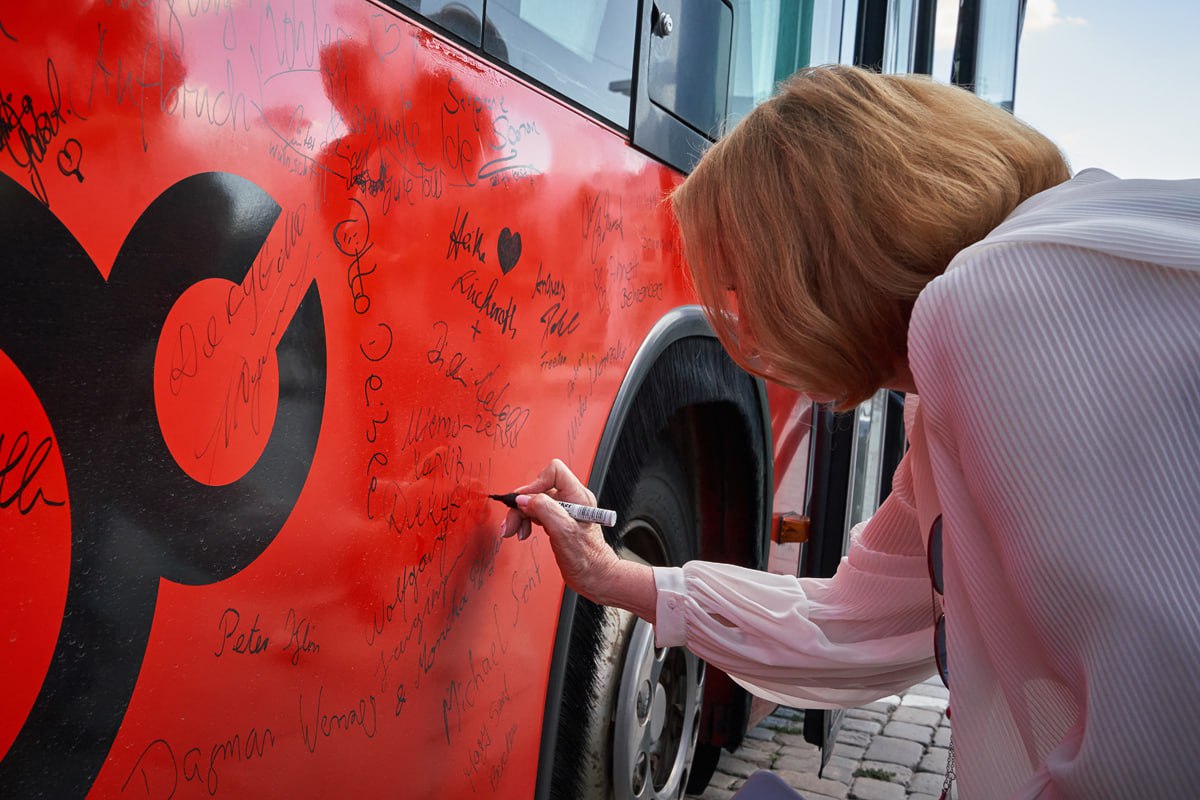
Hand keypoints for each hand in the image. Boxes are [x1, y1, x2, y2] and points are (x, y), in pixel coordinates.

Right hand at [499, 459, 620, 600]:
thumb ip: (545, 510)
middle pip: (539, 487)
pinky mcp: (557, 520)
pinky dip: (525, 521)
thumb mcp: (564, 532)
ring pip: (534, 500)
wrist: (595, 577)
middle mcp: (572, 499)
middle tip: (510, 524)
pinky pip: (536, 512)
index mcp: (578, 496)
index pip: (554, 471)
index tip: (523, 502)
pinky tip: (523, 532)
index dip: (535, 484)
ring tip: (514, 531)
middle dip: (522, 505)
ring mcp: (564, 510)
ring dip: (520, 514)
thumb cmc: (587, 560)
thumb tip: (524, 499)